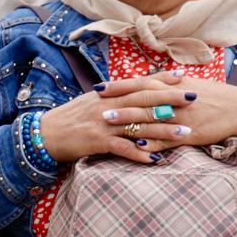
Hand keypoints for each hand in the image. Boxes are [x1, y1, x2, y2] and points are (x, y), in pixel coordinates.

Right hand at [38, 72, 190, 164]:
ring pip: (138, 124)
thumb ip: (112, 99)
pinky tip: (155, 159)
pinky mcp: (96, 141)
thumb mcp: (89, 103)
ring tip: (186, 133)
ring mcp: (102, 123)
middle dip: (171, 100)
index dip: (161, 79)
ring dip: (164, 130)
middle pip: (144, 100)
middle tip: (194, 99)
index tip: (183, 77)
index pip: (138, 83)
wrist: (42, 135)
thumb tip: (132, 95)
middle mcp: (107, 105)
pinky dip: (139, 154)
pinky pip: (122, 148)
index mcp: (106, 94)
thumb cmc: (68, 120)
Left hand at [91, 77, 236, 149]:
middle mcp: (175, 99)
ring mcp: (182, 117)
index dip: (118, 86)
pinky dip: (153, 143)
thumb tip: (145, 82)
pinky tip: (137, 146)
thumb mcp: (188, 85)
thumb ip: (165, 85)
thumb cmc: (213, 96)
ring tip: (108, 125)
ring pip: (151, 120)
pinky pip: (168, 140)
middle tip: (96, 107)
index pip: (140, 83)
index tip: (98, 87)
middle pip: (142, 100)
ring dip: (129, 122)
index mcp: (173, 85)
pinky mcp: (190, 134)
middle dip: (118, 104)